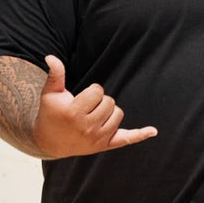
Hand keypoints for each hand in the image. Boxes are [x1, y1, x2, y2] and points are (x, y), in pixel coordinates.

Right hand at [32, 55, 157, 158]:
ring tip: (94, 115)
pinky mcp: (105, 146)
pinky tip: (153, 131)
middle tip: (86, 107)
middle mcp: (87, 128)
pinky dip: (140, 135)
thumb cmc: (51, 114)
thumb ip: (55, 74)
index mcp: (74, 113)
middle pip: (110, 102)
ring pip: (118, 115)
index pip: (98, 92)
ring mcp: (97, 139)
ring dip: (109, 111)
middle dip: (100, 100)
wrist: (50, 142)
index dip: (92, 90)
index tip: (81, 97)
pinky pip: (126, 139)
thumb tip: (51, 56)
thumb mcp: (50, 93)